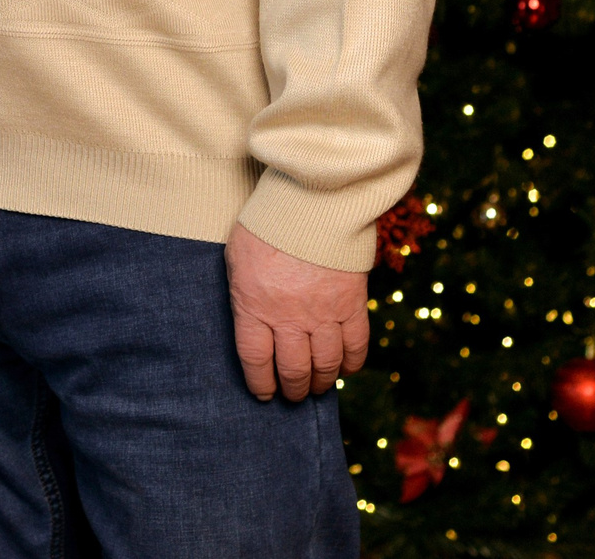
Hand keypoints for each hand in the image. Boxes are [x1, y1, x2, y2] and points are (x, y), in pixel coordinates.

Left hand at [225, 224, 368, 401]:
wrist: (312, 199)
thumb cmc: (268, 222)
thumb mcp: (238, 255)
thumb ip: (243, 289)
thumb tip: (248, 312)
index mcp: (254, 306)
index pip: (255, 360)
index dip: (260, 383)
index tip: (264, 394)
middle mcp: (288, 317)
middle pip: (292, 369)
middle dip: (293, 388)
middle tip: (293, 394)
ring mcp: (323, 313)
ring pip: (324, 364)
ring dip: (321, 381)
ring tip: (318, 386)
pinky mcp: (351, 304)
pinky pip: (356, 344)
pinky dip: (352, 362)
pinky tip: (346, 367)